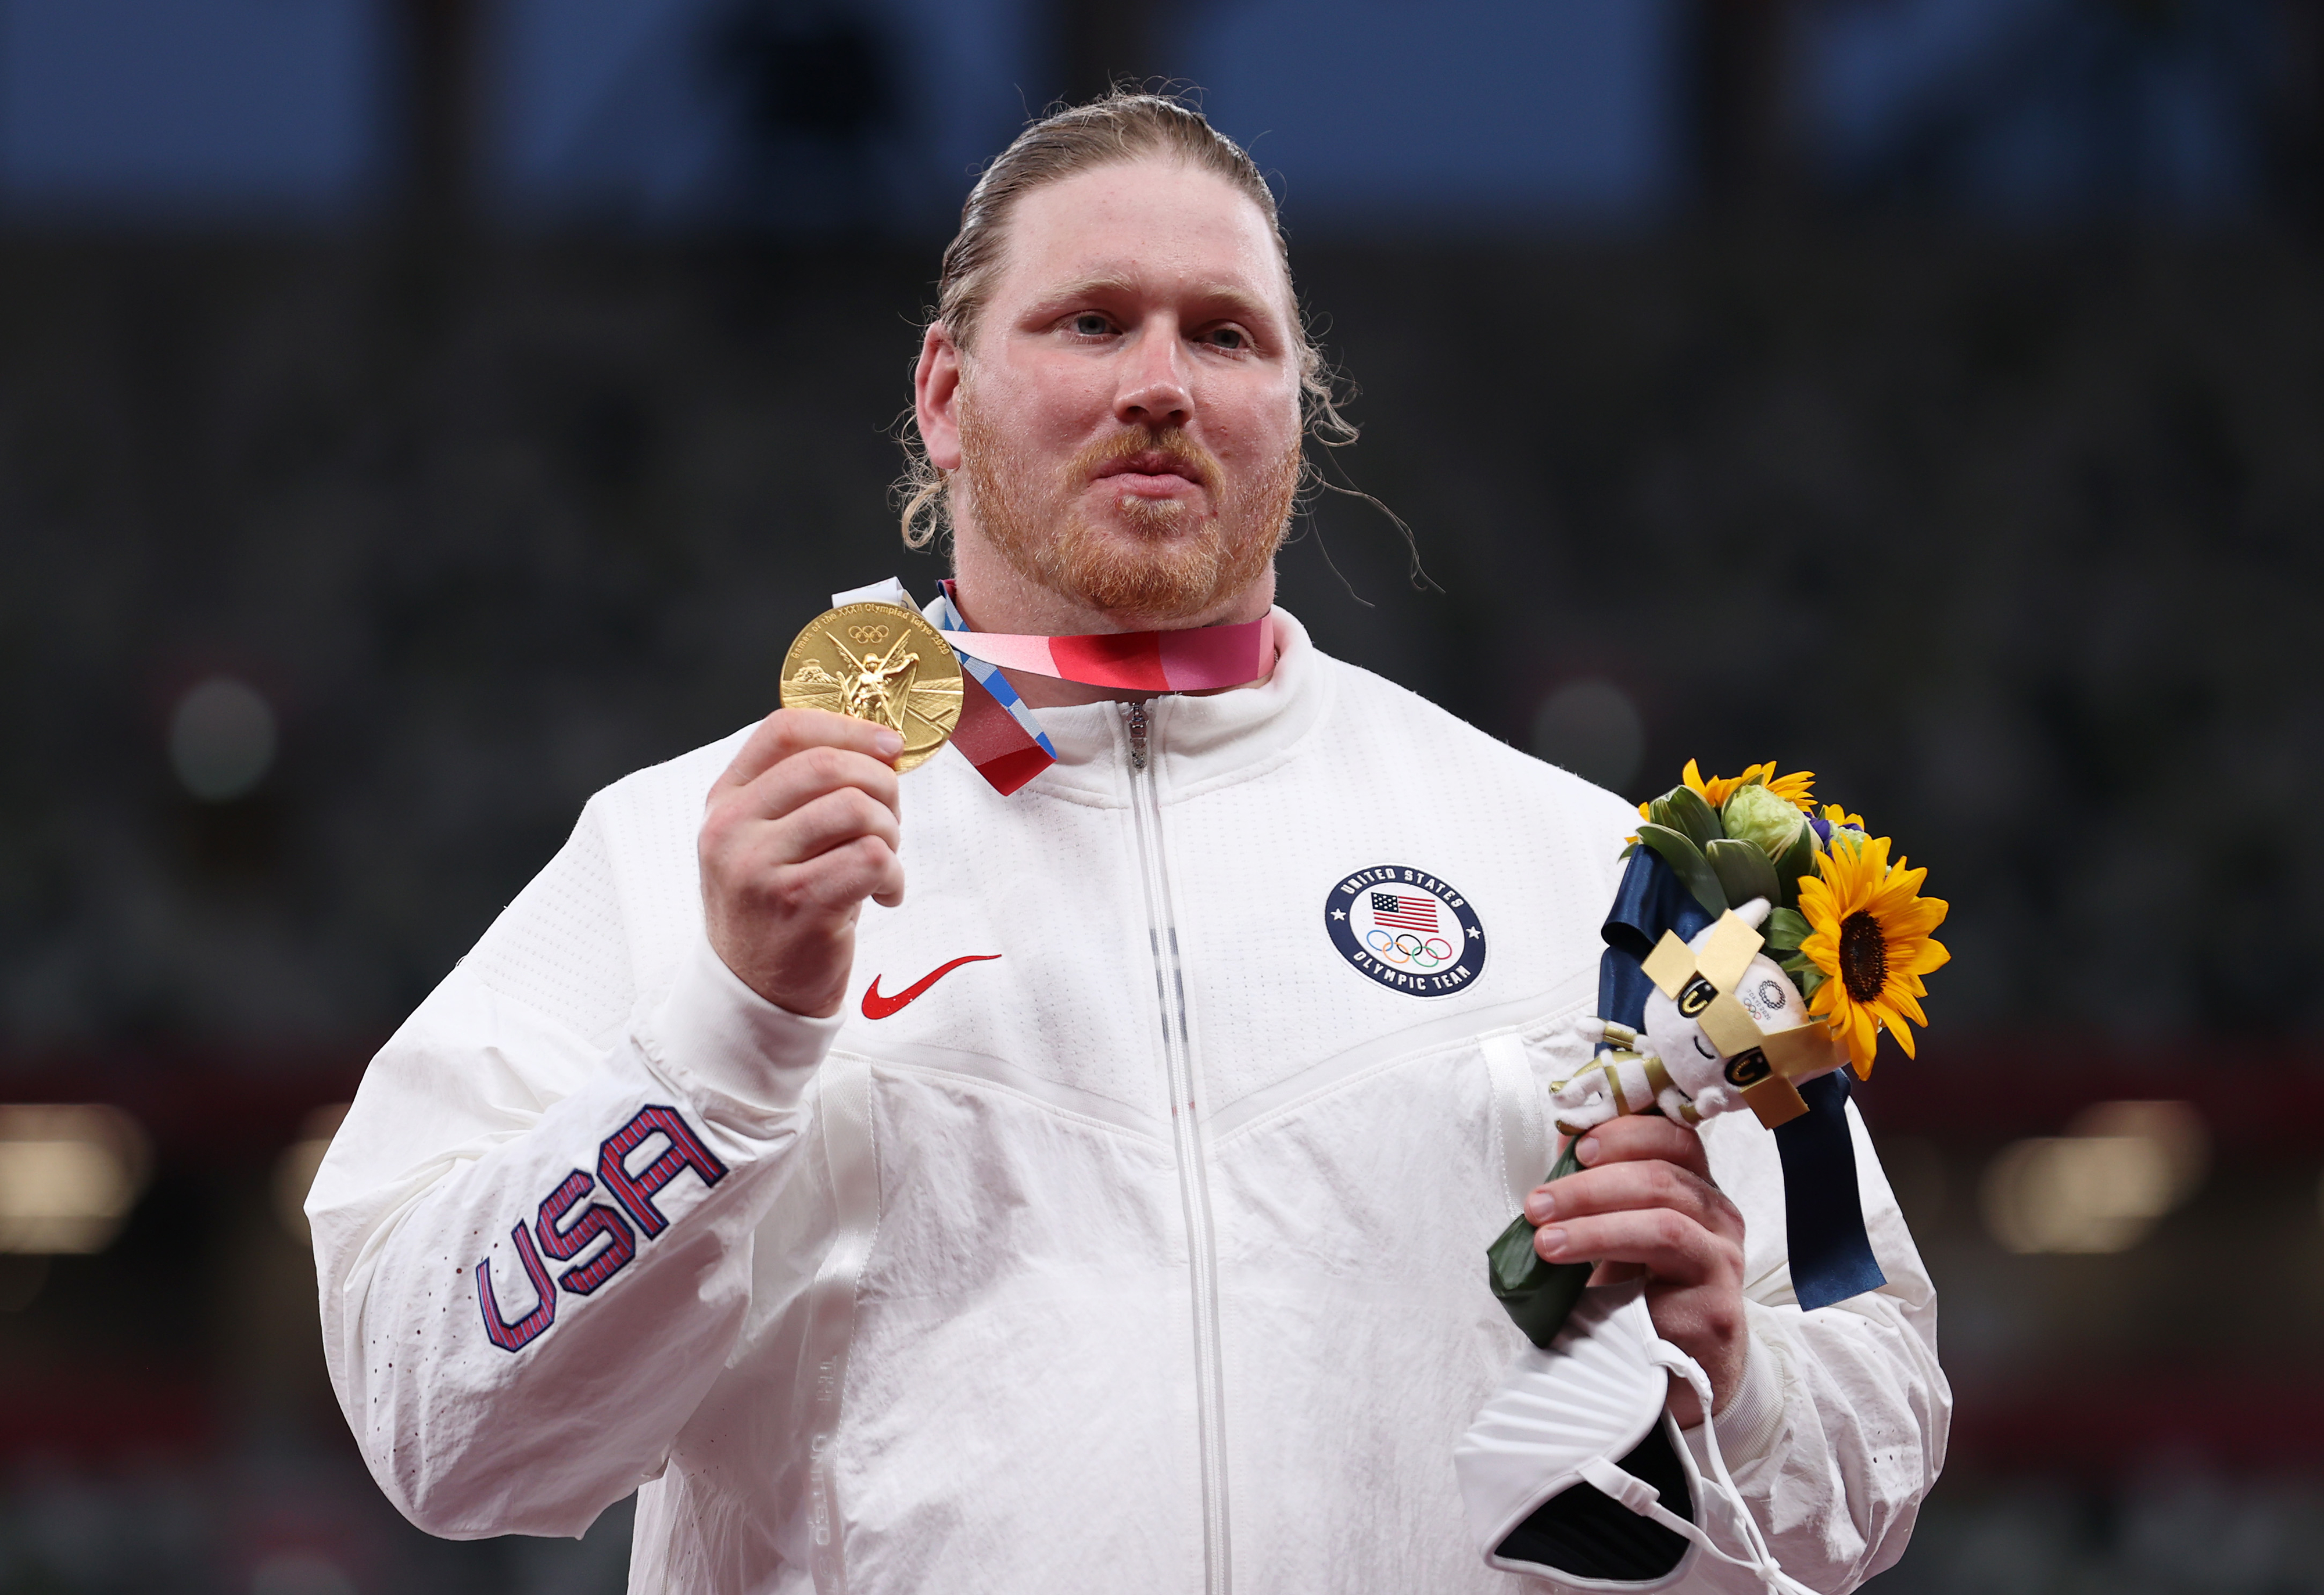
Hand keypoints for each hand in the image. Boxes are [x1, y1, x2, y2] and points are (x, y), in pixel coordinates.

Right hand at [700, 709, 905, 1017]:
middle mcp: (733, 828)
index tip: (888, 744)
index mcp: (726, 801)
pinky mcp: (796, 904)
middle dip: (881, 784)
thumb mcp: (769, 841)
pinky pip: (872, 858)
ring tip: (883, 860)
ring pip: (856, 809)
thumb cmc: (777, 909)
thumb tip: (880, 747)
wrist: (755, 993)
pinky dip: (894, 875)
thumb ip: (806, 792)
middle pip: (828, 764)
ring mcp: (759, 867)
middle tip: (890, 819)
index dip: (847, 727)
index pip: (785, 730)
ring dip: (890, 832)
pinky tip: (883, 894)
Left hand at [1523, 1116, 1747, 1426]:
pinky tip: (1566, 1258)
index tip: (1577, 1144)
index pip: (1674, 1136)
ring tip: (1543, 1237)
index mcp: (1694, 1189)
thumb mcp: (1612, 1236)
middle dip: (1590, 1182)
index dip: (1627, 1131)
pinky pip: (1665, 1250)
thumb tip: (1564, 1137)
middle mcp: (1717, 1215)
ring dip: (1591, 1213)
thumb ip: (1597, 1188)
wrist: (1668, 1381)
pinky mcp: (1719, 1297)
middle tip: (1537, 1203)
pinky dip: (1607, 1242)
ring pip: (1662, 1207)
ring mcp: (1723, 1254)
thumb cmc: (1635, 1300)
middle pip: (1662, 1170)